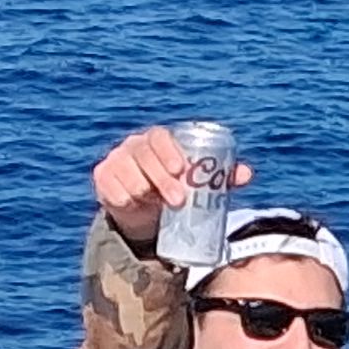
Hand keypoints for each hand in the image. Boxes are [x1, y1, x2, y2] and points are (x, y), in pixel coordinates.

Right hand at [89, 126, 251, 248]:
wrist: (145, 212)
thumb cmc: (175, 188)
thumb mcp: (197, 183)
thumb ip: (220, 177)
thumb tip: (246, 174)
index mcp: (157, 140)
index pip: (159, 137)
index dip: (169, 151)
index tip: (182, 169)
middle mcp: (133, 146)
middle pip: (144, 155)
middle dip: (162, 178)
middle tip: (179, 200)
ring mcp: (116, 161)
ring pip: (128, 173)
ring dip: (144, 190)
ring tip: (158, 206)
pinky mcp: (103, 179)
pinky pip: (112, 189)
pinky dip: (125, 199)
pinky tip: (136, 206)